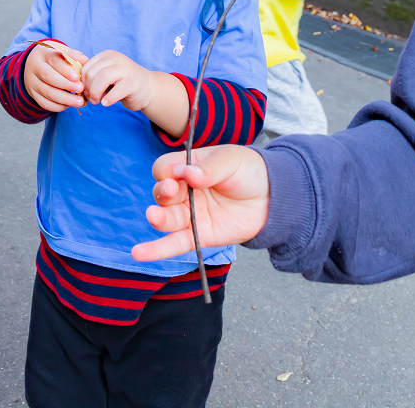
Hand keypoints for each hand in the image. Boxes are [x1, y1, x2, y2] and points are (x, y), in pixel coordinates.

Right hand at [25, 42, 88, 112]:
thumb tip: (85, 61)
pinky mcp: (33, 94)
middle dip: (66, 85)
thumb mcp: (61, 50)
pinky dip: (58, 106)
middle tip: (80, 89)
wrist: (34, 64)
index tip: (76, 77)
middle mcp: (34, 68)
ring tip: (79, 101)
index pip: (53, 60)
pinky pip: (44, 103)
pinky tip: (69, 105)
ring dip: (65, 99)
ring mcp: (32, 82)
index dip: (65, 69)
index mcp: (42, 54)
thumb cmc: (53, 57)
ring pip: (47, 93)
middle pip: (49, 77)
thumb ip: (73, 55)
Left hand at [81, 50, 159, 111]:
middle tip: (91, 99)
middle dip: (87, 89)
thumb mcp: (106, 74)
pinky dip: (108, 99)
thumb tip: (75, 85)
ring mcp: (126, 69)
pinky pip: (116, 91)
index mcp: (107, 55)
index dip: (82, 82)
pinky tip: (106, 103)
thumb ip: (93, 76)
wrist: (148, 88)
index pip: (85, 67)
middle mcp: (116, 59)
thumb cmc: (122, 83)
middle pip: (92, 73)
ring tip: (97, 101)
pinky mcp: (133, 83)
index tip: (85, 92)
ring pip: (102, 78)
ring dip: (95, 93)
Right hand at [132, 146, 270, 261]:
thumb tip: (190, 175)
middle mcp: (185, 191)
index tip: (180, 173)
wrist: (274, 197)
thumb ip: (210, 168)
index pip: (165, 169)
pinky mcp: (200, 235)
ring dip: (158, 218)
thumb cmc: (250, 171)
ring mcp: (191, 214)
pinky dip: (157, 249)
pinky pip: (175, 243)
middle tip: (172, 191)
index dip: (167, 171)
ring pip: (166, 218)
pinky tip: (139, 253)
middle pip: (161, 193)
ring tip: (154, 217)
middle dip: (163, 192)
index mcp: (188, 167)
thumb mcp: (232, 161)